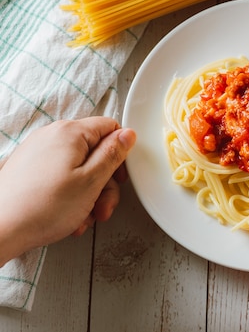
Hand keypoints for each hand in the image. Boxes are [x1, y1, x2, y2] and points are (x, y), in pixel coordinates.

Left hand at [0, 117, 135, 264]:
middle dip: (104, 183)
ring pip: (79, 168)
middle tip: (103, 206)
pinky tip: (69, 215)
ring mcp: (38, 152)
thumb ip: (113, 154)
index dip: (121, 153)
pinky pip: (61, 176)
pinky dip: (70, 194)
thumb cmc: (42, 207)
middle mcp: (51, 136)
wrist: (0, 229)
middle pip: (95, 152)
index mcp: (69, 132)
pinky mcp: (29, 169)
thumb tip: (128, 135)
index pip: (110, 127)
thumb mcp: (92, 180)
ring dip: (89, 194)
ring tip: (83, 217)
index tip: (119, 177)